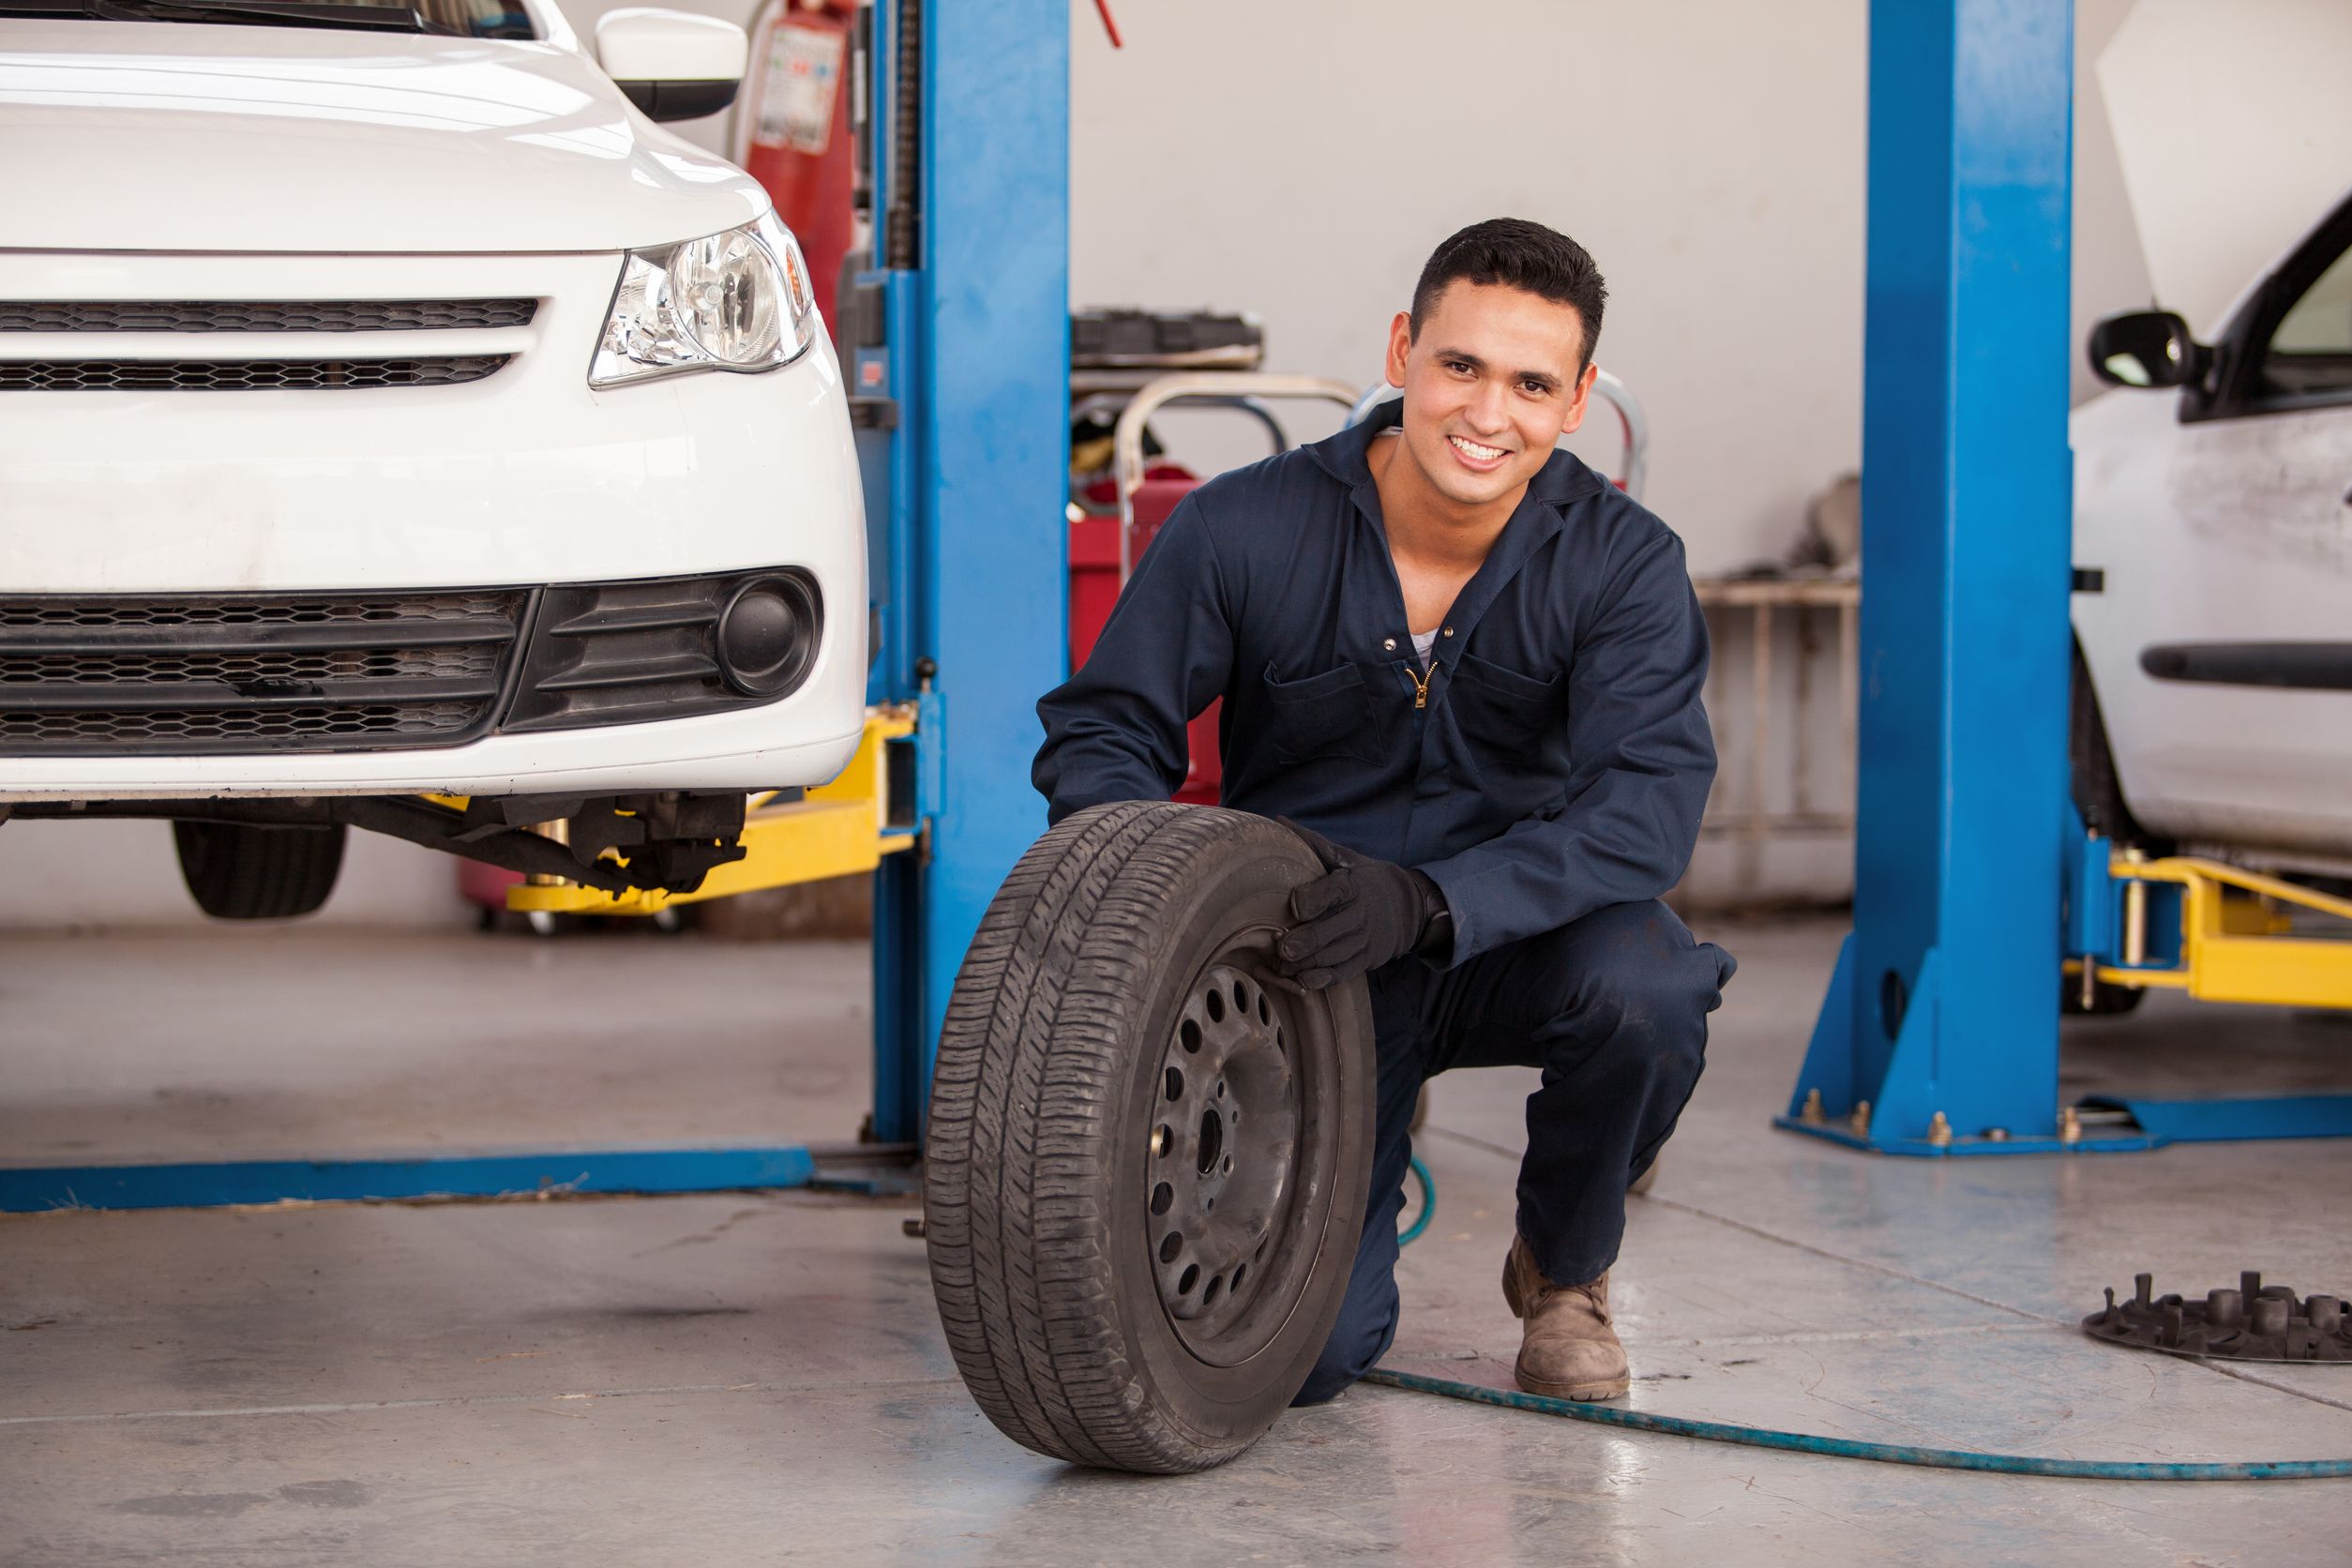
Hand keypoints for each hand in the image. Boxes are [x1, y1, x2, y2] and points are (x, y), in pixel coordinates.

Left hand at [1272, 818, 1447, 988]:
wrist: (1407, 906)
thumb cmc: (1364, 879)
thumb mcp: (1344, 858)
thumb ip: (1313, 843)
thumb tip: (1280, 821)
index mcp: (1354, 884)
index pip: (1335, 891)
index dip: (1314, 899)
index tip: (1295, 905)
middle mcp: (1361, 913)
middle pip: (1332, 929)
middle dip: (1306, 941)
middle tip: (1282, 947)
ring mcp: (1365, 939)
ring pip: (1334, 956)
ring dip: (1306, 964)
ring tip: (1280, 964)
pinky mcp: (1366, 959)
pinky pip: (1342, 973)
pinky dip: (1321, 979)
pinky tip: (1300, 979)